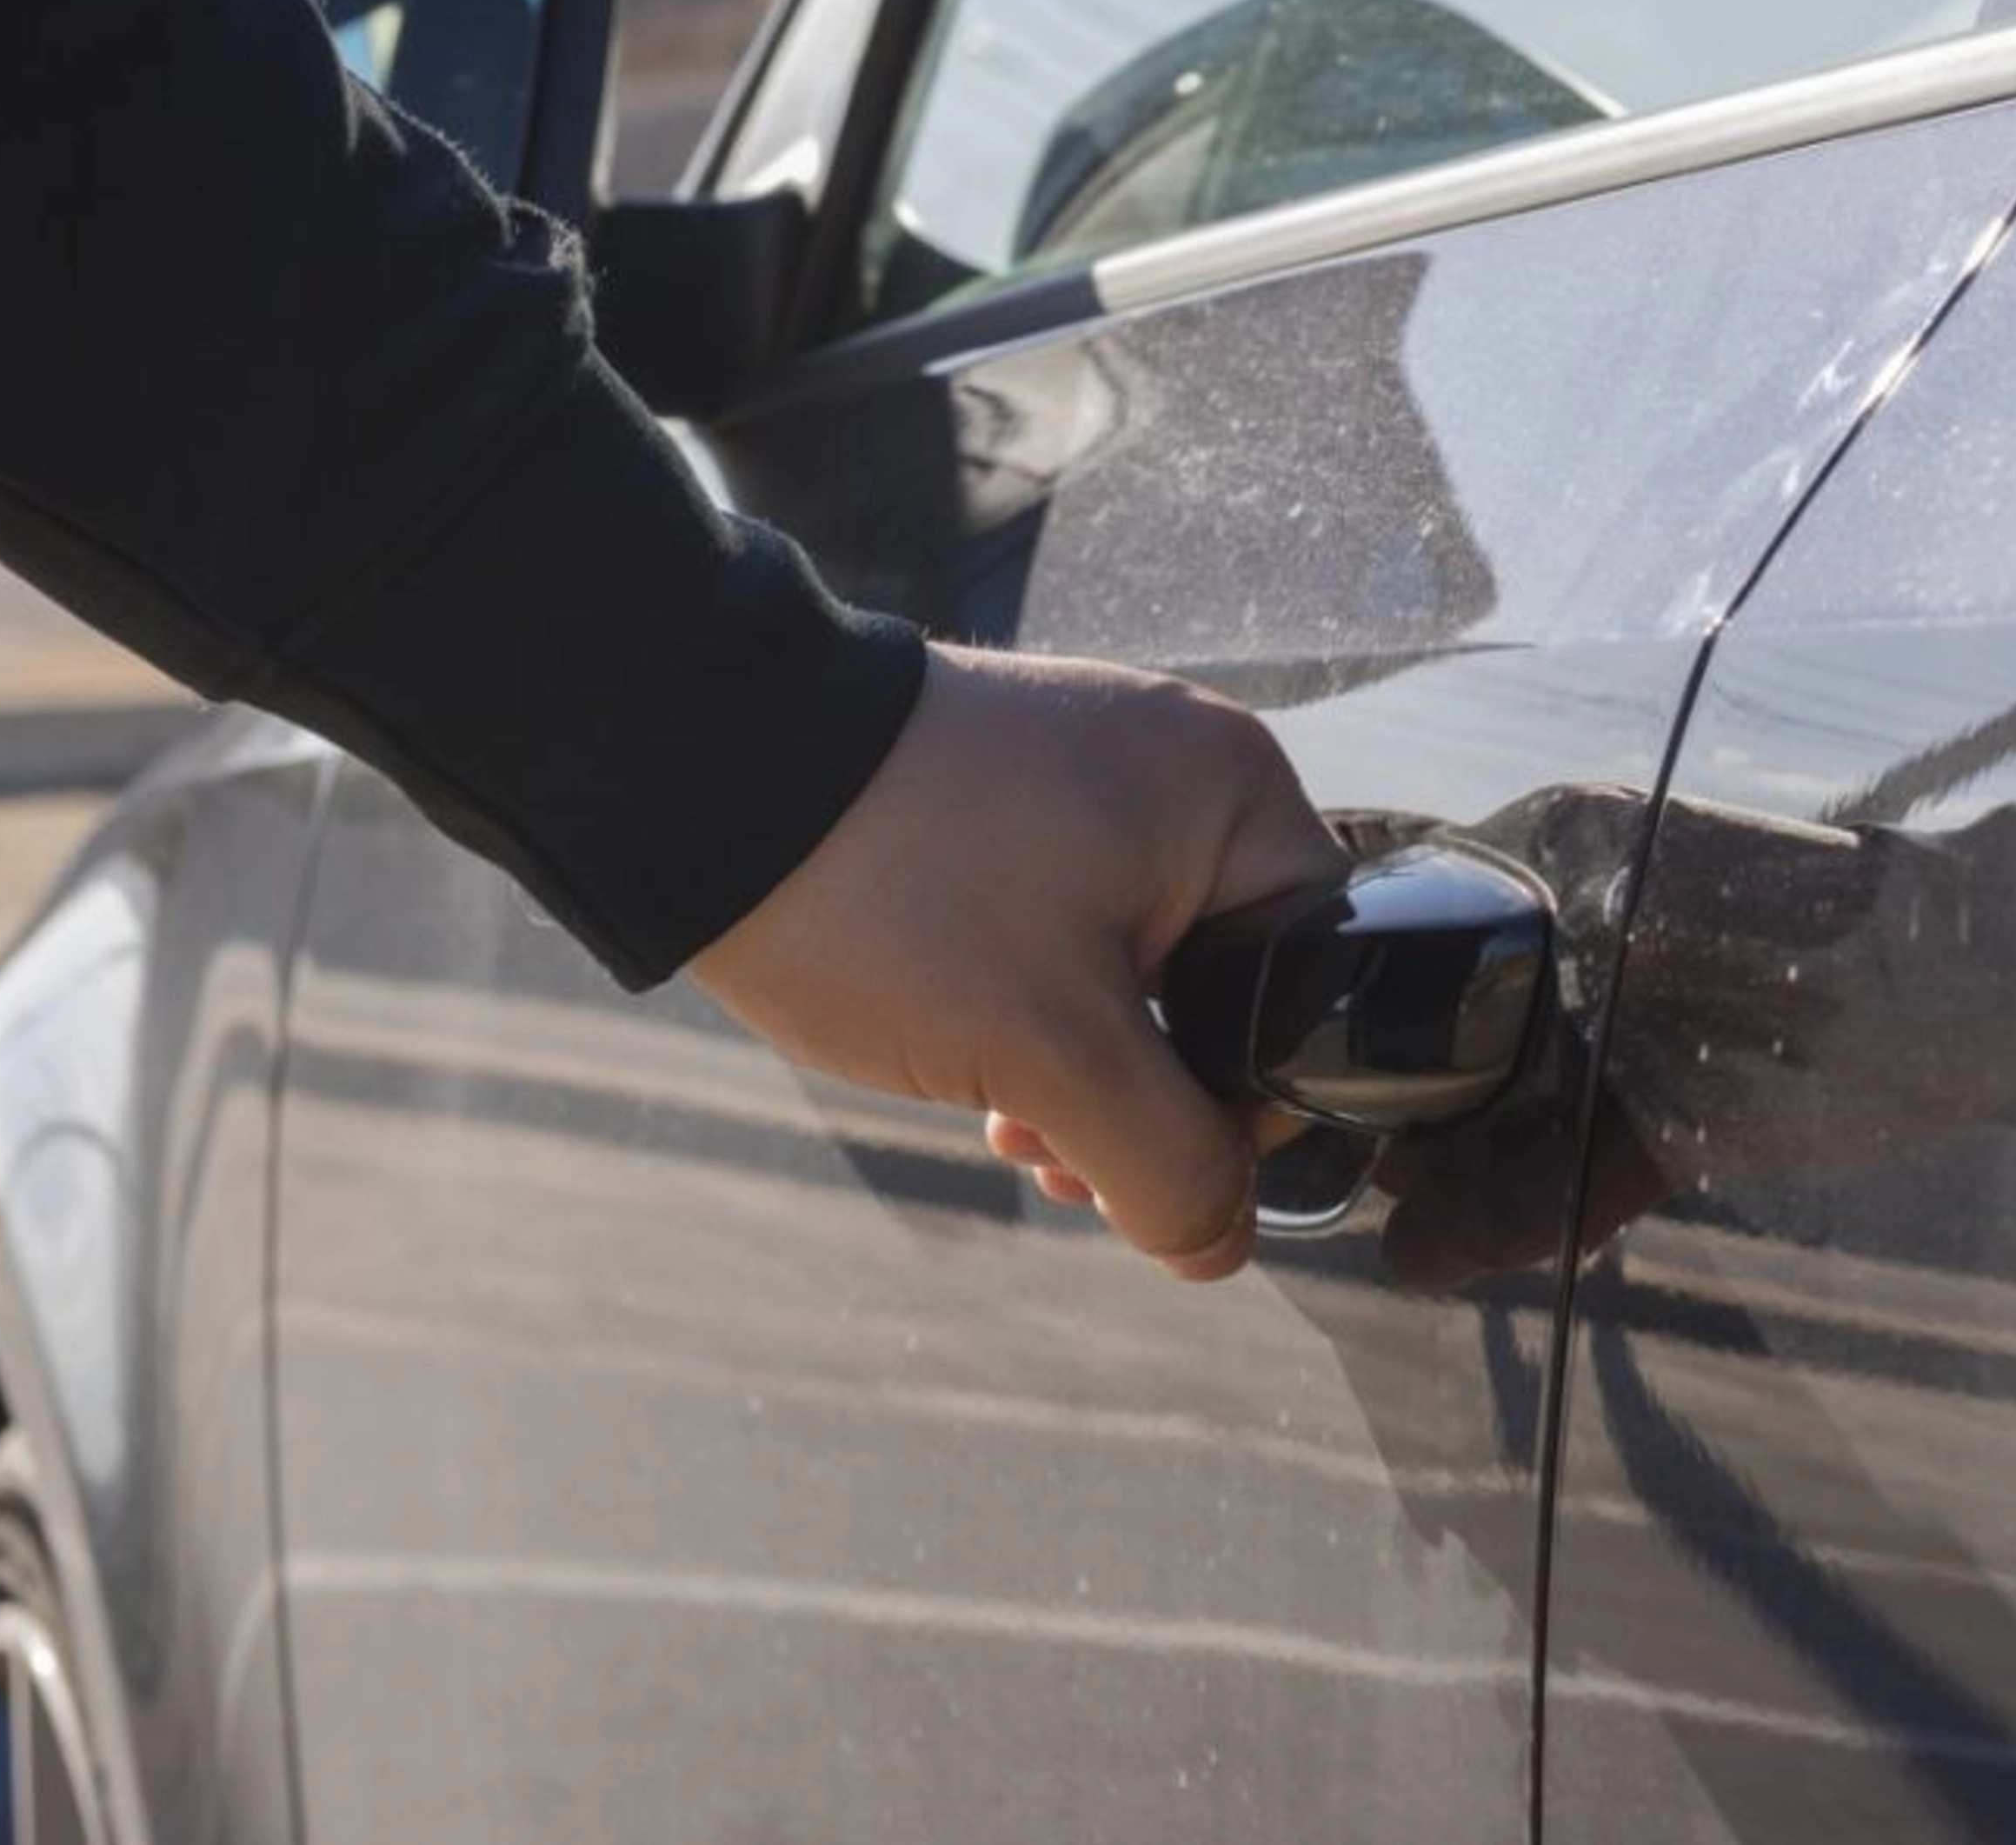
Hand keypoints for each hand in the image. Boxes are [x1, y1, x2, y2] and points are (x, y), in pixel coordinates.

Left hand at [689, 642, 1346, 1278]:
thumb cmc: (894, 893)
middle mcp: (1175, 771)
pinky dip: (1032, 1023)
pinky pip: (1064, 941)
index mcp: (1232, 793)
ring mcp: (1084, 784)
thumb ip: (1164, 1162)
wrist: (698, 778)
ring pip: (1136, 982)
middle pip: (1224, 992)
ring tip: (1009, 1130)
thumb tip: (1222, 1245)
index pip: (1316, 984)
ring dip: (1082, 1081)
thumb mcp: (1051, 1053)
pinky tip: (979, 1085)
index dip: (1254, 1105)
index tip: (1160, 1166)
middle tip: (1064, 1163)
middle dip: (1149, 1104)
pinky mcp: (1003, 808)